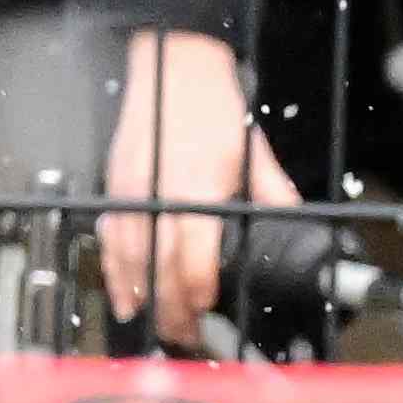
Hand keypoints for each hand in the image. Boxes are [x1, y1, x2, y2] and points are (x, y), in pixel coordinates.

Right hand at [93, 21, 305, 336]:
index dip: (198, 287)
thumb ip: (271, 194)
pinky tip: (124, 295)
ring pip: (130, 257)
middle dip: (171, 305)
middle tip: (186, 334)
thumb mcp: (252, 152)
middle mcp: (159, 191)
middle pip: (159, 265)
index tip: (206, 308)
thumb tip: (292, 224)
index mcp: (196, 186)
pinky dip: (114, 270)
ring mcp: (131, 190)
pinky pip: (110, 238)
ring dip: (142, 296)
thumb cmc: (212, 106)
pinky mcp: (115, 186)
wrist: (173, 68)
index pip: (192, 253)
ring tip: (158, 324)